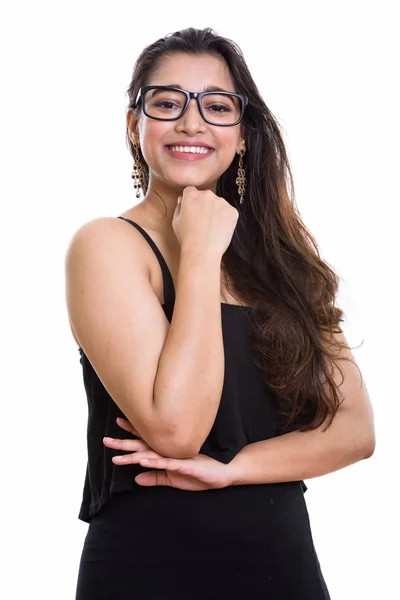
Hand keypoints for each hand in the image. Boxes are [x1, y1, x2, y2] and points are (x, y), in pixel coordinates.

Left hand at [103, 418, 230, 490]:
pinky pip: (167, 464)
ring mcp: (176, 457)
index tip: (115, 426)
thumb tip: (136, 478)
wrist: (220, 475)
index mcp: (165, 453)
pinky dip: (155, 462)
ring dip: (134, 455)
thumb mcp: (172, 480)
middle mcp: (168, 451)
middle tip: (106, 440)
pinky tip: (143, 462)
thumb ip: (155, 478)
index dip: (129, 435)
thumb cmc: (197, 475)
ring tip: (118, 457)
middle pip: (142, 446)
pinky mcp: (184, 466)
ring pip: (151, 455)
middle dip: (124, 443)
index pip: (144, 442)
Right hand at [172, 186, 238, 256]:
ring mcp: (221, 202)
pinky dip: (225, 219)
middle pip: (205, 196)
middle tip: (202, 221)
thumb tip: (182, 200)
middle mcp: (207, 195)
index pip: (191, 191)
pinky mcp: (232, 211)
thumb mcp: (176, 221)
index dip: (190, 200)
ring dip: (215, 212)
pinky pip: (228, 212)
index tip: (192, 209)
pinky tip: (219, 230)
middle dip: (204, 205)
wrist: (202, 251)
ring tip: (211, 228)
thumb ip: (179, 207)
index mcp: (191, 196)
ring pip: (218, 204)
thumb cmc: (187, 238)